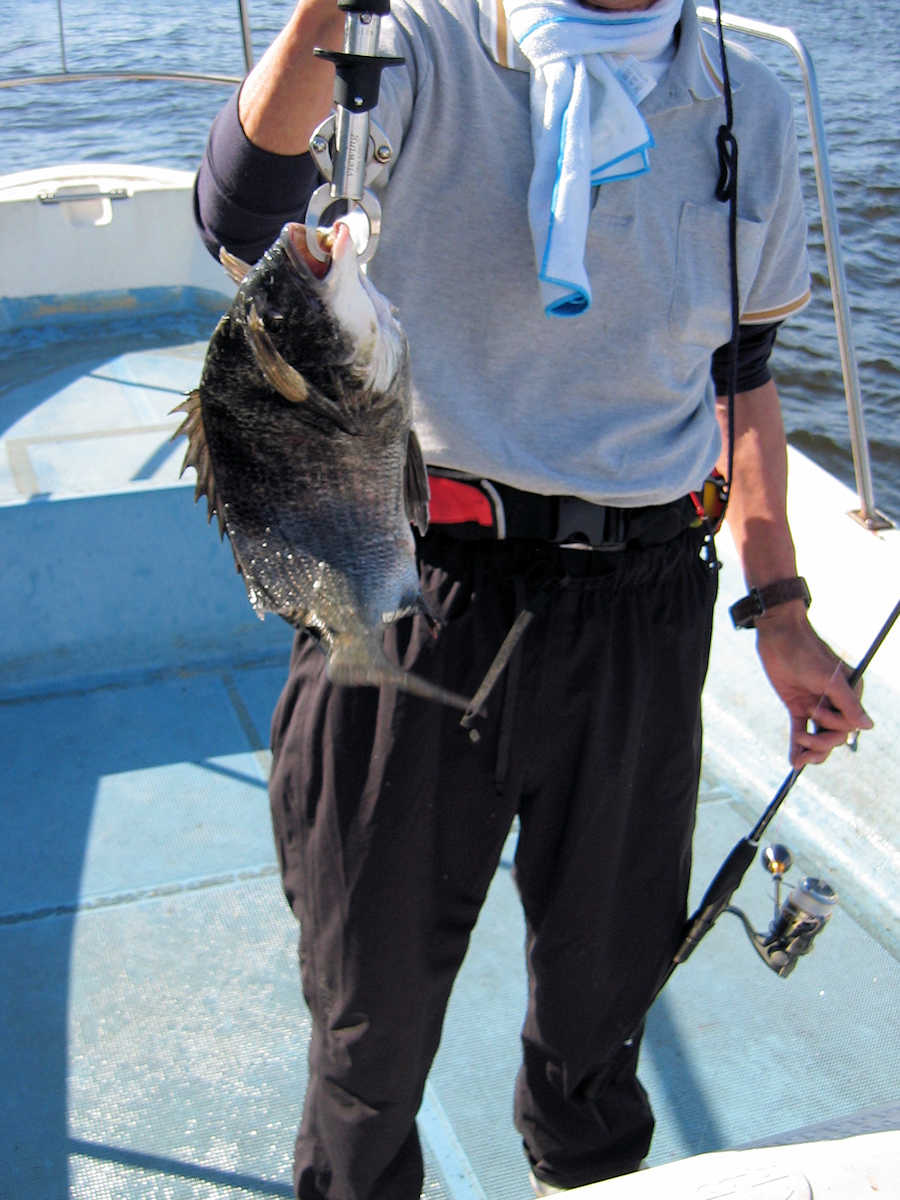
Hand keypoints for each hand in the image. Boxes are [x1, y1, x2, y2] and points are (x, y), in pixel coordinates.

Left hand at [754, 603, 872, 767]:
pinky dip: (796, 745)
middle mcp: (835, 702)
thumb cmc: (806, 652)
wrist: (778, 635)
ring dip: (810, 750)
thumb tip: (867, 726)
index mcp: (849, 694)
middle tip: (802, 738)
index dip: (834, 727)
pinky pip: (799, 729)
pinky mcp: (797, 705)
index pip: (848, 725)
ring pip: (818, 736)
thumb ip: (848, 703)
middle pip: (834, 735)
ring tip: (799, 761)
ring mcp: (816, 704)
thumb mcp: (828, 678)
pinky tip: (793, 762)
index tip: (815, 712)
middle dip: (820, 742)